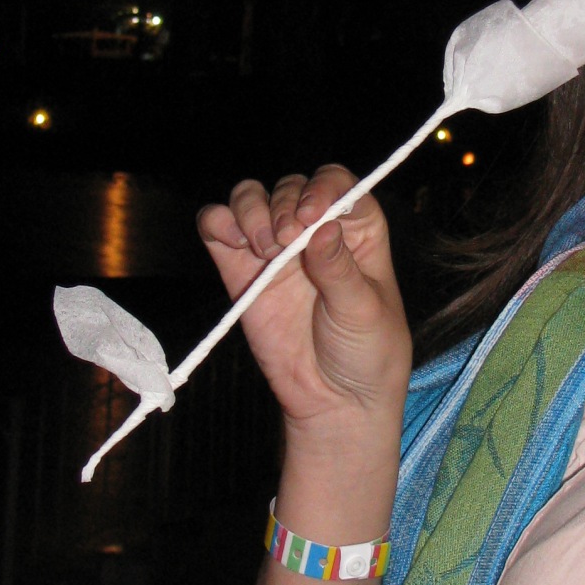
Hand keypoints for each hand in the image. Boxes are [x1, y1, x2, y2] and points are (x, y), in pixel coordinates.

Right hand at [197, 166, 411, 438]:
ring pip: (251, 198)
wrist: (334, 401)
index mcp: (356, 229)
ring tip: (264, 249)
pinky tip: (233, 243)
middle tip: (286, 243)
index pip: (336, 183)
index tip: (311, 217)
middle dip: (284, 204)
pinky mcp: (240, 270)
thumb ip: (339, 269)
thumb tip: (321, 227)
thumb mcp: (364, 312)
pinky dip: (217, 222)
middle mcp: (314, 230)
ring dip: (251, 210)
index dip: (321, 189)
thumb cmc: (366, 353)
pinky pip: (217, 227)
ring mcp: (274, 248)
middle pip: (290, 186)